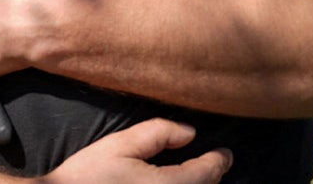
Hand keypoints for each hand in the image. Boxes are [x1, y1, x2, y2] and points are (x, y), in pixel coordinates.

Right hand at [43, 119, 231, 183]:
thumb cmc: (88, 177)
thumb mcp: (119, 146)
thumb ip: (157, 133)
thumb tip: (189, 133)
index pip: (207, 173)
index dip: (218, 160)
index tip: (224, 153)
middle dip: (209, 175)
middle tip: (212, 163)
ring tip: (196, 174)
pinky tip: (169, 183)